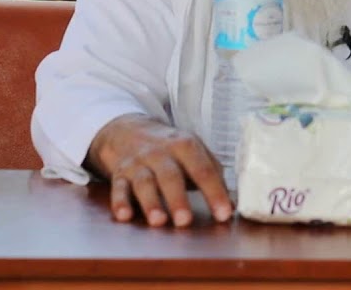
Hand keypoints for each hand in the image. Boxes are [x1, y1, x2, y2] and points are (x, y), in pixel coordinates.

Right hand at [87, 114, 231, 226]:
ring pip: (144, 183)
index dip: (214, 192)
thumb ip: (213, 176)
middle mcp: (161, 153)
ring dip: (151, 203)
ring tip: (158, 221)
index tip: (224, 214)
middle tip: (185, 221)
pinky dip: (120, 202)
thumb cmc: (170, 148)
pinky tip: (124, 216)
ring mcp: (138, 163)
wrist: (129, 130)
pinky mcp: (120, 174)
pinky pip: (118, 188)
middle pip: (171, 176)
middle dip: (177, 199)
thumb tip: (232, 206)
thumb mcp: (195, 152)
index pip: (203, 169)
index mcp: (185, 146)